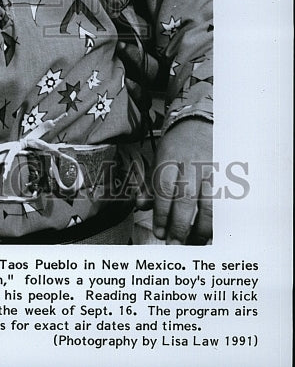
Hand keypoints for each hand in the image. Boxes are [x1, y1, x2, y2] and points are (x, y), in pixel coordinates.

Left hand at [147, 118, 212, 243]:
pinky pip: (223, 202)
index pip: (164, 189)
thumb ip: (149, 184)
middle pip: (185, 198)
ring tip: (193, 242)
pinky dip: (217, 220)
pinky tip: (211, 232)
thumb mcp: (157, 159)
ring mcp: (211, 169)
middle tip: (174, 243)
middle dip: (179, 225)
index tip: (160, 232)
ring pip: (208, 203)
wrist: (199, 122)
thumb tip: (141, 205)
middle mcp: (191, 164)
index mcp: (169, 159)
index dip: (161, 214)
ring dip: (201, 227)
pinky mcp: (225, 176)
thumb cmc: (176, 146)